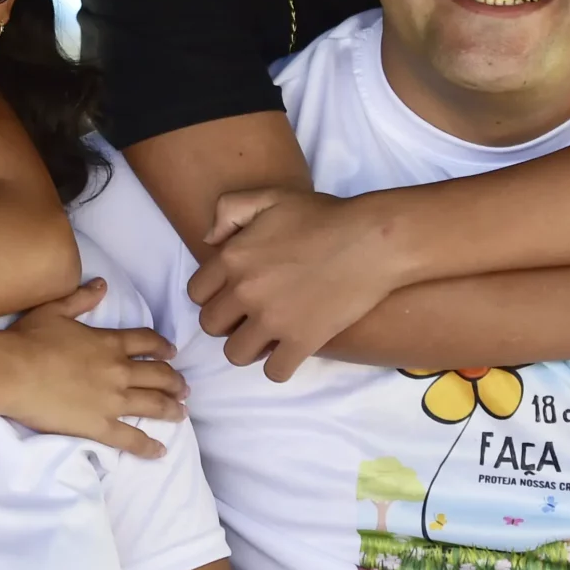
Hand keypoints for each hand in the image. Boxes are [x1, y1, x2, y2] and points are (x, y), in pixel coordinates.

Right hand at [0, 279, 186, 457]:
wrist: (14, 372)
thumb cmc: (30, 339)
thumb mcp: (55, 309)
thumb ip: (82, 298)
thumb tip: (102, 283)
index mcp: (109, 343)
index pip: (146, 342)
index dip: (162, 347)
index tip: (172, 353)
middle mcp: (119, 371)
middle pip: (158, 375)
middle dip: (175, 381)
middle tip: (184, 387)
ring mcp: (112, 401)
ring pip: (153, 404)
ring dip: (171, 408)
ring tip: (182, 413)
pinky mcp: (100, 426)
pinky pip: (131, 438)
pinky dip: (148, 446)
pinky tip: (161, 452)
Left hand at [189, 186, 400, 380]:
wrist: (372, 240)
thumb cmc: (323, 216)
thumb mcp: (270, 196)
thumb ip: (229, 210)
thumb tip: (209, 240)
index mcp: (233, 257)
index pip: (196, 293)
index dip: (212, 295)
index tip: (232, 295)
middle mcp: (245, 291)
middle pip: (211, 326)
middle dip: (227, 322)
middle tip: (250, 315)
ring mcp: (273, 320)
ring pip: (235, 354)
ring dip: (248, 348)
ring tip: (267, 336)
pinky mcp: (302, 341)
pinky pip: (274, 372)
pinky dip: (279, 366)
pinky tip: (289, 351)